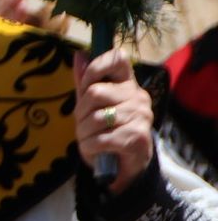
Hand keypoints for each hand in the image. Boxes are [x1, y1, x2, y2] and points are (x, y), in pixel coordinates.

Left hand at [73, 50, 153, 194]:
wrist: (121, 166)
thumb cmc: (105, 131)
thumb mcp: (91, 106)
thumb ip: (85, 82)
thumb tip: (79, 54)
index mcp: (127, 84)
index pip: (117, 58)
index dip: (96, 67)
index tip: (86, 84)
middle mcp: (138, 96)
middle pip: (96, 92)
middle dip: (80, 112)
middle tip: (83, 125)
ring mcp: (141, 116)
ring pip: (96, 117)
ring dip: (84, 132)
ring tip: (89, 138)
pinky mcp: (137, 137)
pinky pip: (101, 138)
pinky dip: (89, 147)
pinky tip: (94, 150)